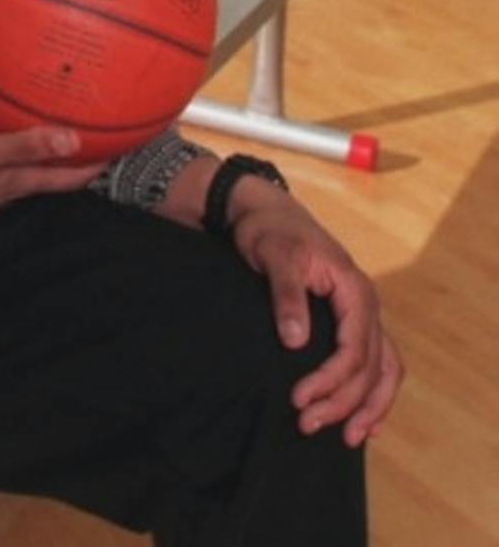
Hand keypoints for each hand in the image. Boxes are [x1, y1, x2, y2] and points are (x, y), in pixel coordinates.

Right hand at [0, 127, 105, 241]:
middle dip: (76, 160)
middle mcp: (11, 189)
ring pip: (29, 173)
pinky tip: (7, 137)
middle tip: (97, 136)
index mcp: (19, 182)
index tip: (123, 148)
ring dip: (47, 158)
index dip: (96, 165)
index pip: (69, 178)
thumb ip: (25, 146)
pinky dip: (17, 152)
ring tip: (60, 133)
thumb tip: (75, 140)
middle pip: (54, 177)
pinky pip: (5, 166)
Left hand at [226, 178, 403, 444]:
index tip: (299, 399)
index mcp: (354, 289)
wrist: (267, 212)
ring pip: (383, 370)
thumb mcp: (274, 256)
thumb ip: (286, 296)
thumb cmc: (270, 231)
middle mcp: (367, 305)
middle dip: (342, 402)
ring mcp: (363, 314)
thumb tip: (296, 342)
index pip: (353, 349)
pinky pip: (377, 363)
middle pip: (369, 367)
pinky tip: (365, 421)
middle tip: (306, 424)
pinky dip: (375, 393)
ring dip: (366, 406)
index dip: (330, 381)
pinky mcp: (351, 321)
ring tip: (346, 438)